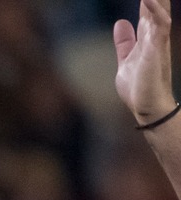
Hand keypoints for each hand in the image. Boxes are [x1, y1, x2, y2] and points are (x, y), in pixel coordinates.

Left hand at [116, 0, 175, 123]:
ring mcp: (157, 41)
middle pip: (156, 3)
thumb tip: (121, 23)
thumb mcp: (126, 60)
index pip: (147, 6)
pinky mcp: (155, 51)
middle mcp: (155, 33)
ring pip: (158, 10)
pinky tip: (148, 1)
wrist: (145, 108)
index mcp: (148, 34)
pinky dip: (154, 13)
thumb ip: (125, 42)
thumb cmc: (139, 86)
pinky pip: (158, 27)